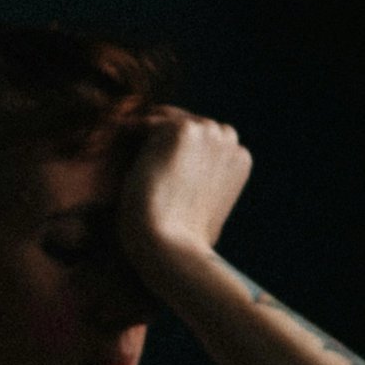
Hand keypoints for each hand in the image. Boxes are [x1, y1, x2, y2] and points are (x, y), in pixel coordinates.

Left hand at [115, 108, 249, 276]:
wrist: (171, 245)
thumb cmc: (184, 241)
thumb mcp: (208, 210)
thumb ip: (207, 184)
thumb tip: (190, 185)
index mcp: (240, 158)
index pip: (204, 138)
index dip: (178, 153)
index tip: (159, 173)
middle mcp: (229, 140)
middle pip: (187, 123)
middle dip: (163, 138)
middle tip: (138, 163)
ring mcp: (208, 131)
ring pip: (166, 120)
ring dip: (147, 136)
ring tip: (129, 163)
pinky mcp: (182, 130)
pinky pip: (147, 122)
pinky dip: (131, 137)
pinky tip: (124, 158)